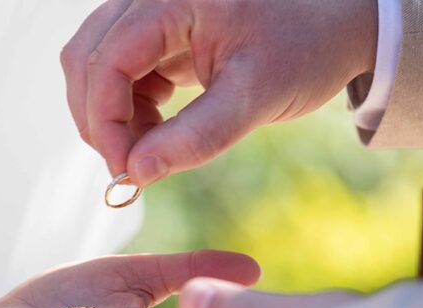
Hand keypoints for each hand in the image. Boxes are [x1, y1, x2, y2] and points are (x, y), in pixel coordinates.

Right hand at [61, 0, 377, 184]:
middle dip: (100, 121)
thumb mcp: (255, 99)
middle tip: (130, 170)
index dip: (105, 122)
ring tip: (150, 153)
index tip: (125, 172)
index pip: (107, 60)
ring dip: (111, 118)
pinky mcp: (156, 32)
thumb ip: (195, 137)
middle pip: (87, 59)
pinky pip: (118, 72)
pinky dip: (128, 111)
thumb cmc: (304, 51)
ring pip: (95, 66)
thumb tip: (135, 175)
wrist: (335, 27)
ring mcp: (150, 11)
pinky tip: (157, 135)